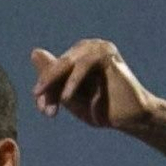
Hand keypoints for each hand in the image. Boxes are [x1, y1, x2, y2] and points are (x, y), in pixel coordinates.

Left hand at [31, 40, 161, 131]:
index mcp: (77, 56)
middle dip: (48, 88)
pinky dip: (73, 82)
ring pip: (67, 63)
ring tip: (53, 107)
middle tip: (44, 109)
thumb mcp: (69, 97)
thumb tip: (34, 52)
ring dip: (56, 85)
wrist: (131, 118)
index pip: (53, 69)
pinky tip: (66, 98)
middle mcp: (87, 47)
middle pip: (58, 65)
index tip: (44, 110)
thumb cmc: (101, 109)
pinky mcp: (107, 54)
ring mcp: (98, 47)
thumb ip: (52, 79)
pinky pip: (84, 65)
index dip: (45, 89)